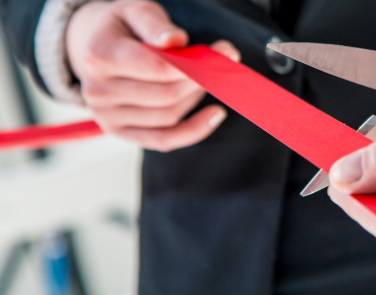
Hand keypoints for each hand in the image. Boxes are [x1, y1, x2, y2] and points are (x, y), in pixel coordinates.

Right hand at [66, 0, 240, 151]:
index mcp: (99, 56)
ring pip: (169, 115)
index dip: (195, 64)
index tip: (224, 53)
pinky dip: (194, 131)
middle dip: (201, 80)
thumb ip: (155, 25)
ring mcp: (106, 115)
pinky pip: (163, 140)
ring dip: (196, 97)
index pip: (158, 68)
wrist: (91, 46)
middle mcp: (97, 91)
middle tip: (222, 65)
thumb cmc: (121, 27)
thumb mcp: (135, 10)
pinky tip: (215, 114)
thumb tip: (175, 40)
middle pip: (167, 94)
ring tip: (206, 77)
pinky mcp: (119, 131)